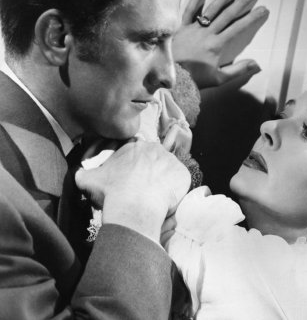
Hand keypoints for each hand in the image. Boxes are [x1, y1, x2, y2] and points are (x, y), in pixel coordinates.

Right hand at [75, 138, 190, 241]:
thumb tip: (78, 174)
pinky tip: (166, 201)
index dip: (135, 169)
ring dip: (163, 181)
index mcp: (134, 147)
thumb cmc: (112, 191)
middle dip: (150, 174)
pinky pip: (180, 181)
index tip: (133, 182)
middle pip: (154, 161)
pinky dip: (175, 190)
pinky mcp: (183, 173)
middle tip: (143, 191)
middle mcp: (155, 149)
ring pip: (168, 171)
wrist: (133, 205)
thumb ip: (83, 174)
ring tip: (154, 198)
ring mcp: (171, 160)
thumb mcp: (89, 180)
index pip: (137, 154)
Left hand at [173, 0, 268, 88]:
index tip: (263, 9)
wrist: (171, 78)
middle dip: (242, 3)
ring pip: (211, 9)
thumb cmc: (195, 80)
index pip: (239, 28)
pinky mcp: (181, 28)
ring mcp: (193, 29)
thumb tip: (257, 65)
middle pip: (227, 15)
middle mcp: (207, 33)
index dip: (252, 18)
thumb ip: (238, 70)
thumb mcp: (219, 78)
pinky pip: (189, 11)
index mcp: (217, 45)